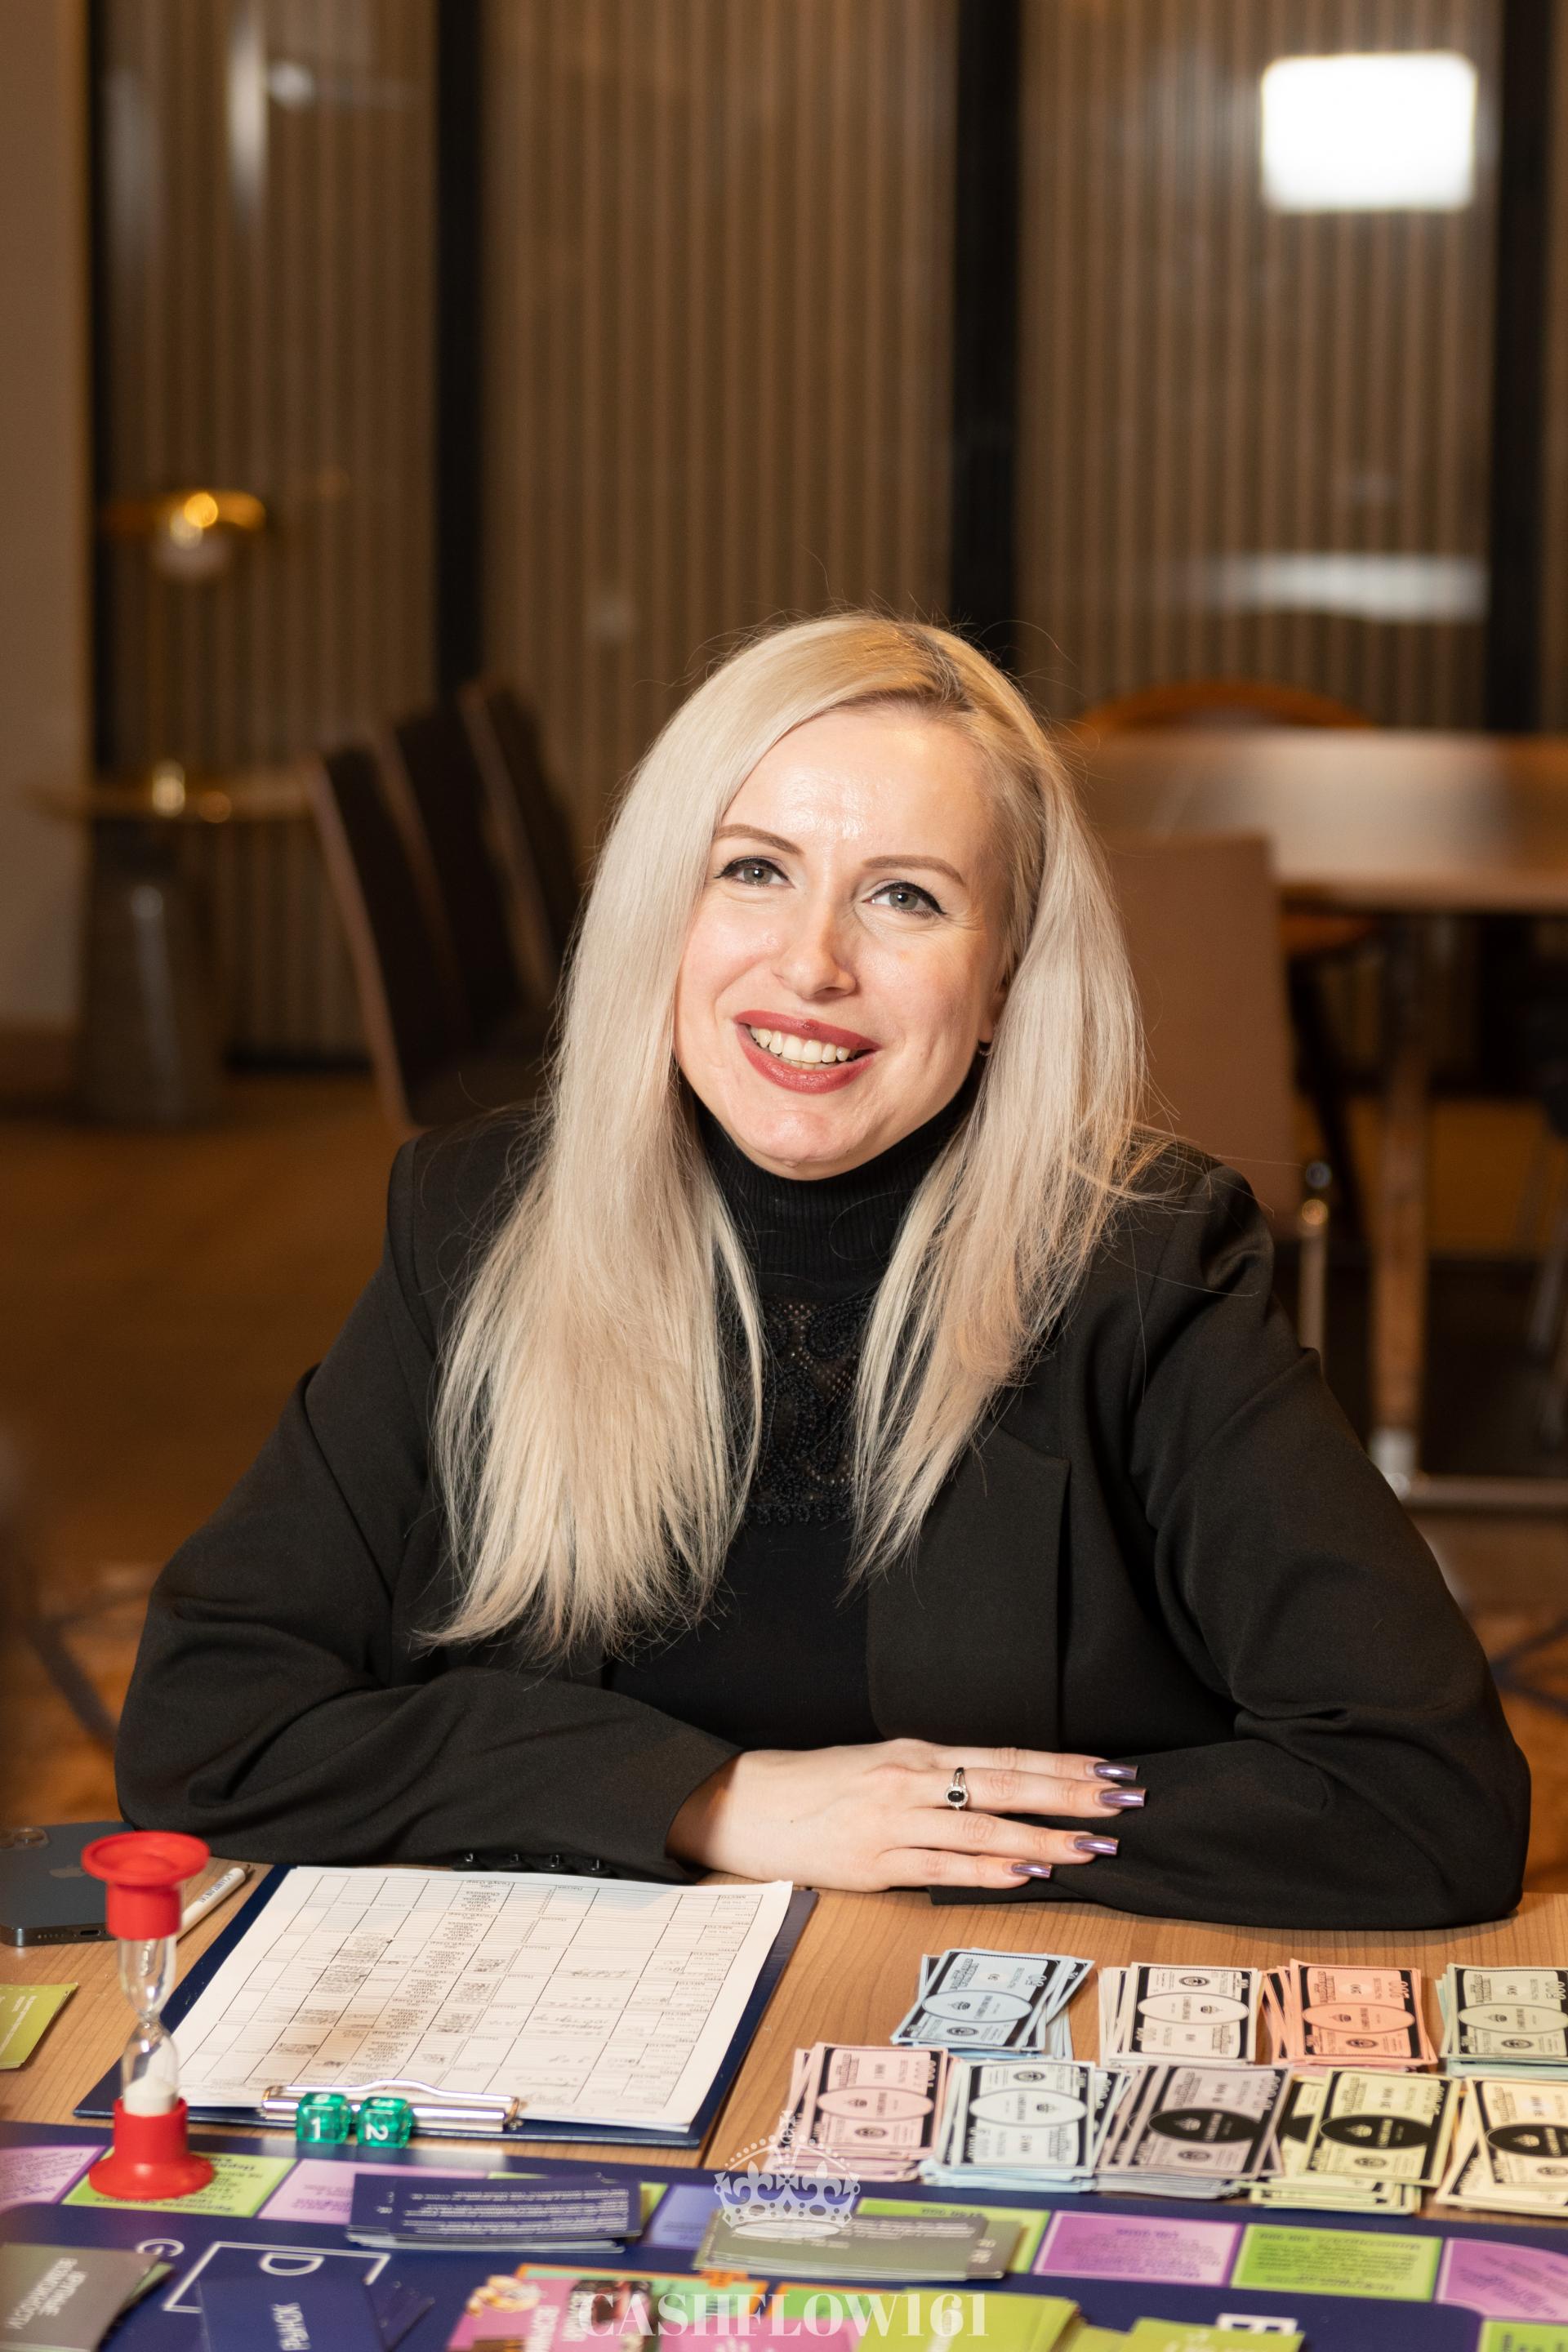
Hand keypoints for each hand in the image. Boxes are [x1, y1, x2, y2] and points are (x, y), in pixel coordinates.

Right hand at [665, 1738, 1141, 1890]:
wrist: (745, 1804)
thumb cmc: (817, 1787)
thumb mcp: (881, 1766)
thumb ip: (936, 1779)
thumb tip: (1001, 1793)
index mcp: (915, 1753)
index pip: (1003, 1757)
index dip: (1060, 1765)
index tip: (1109, 1771)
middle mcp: (909, 1779)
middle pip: (1004, 1785)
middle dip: (1068, 1795)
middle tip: (1121, 1804)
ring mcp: (892, 1822)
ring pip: (981, 1828)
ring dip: (1042, 1838)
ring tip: (1090, 1847)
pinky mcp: (873, 1864)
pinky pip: (942, 1867)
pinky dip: (988, 1871)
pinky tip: (1026, 1872)